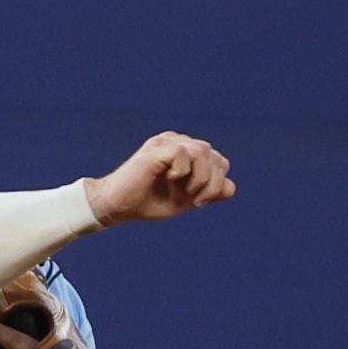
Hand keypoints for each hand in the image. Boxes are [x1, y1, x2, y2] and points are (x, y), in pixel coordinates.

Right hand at [81, 132, 235, 226]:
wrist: (116, 206)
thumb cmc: (147, 202)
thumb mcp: (184, 200)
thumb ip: (208, 193)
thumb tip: (231, 188)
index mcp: (184, 152)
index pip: (217, 160)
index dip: (217, 182)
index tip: (200, 201)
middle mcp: (175, 142)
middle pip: (213, 155)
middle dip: (211, 182)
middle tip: (196, 200)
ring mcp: (164, 143)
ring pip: (202, 150)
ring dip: (201, 178)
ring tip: (187, 193)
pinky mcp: (155, 150)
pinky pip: (183, 153)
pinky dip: (184, 171)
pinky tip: (171, 179)